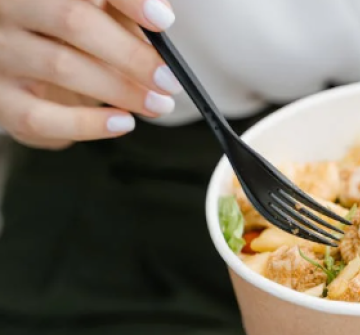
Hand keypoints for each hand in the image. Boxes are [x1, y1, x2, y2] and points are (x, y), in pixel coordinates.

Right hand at [0, 0, 181, 148]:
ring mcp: (0, 52)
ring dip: (121, 90)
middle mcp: (9, 8)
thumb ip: (123, 8)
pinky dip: (88, 124)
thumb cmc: (63, 32)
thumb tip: (161, 17)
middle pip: (73, 22)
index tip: (163, 21)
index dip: (129, 0)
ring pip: (62, 67)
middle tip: (169, 80)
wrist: (16, 62)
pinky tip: (122, 122)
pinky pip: (40, 117)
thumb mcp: (93, 10)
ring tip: (158, 104)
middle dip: (131, 55)